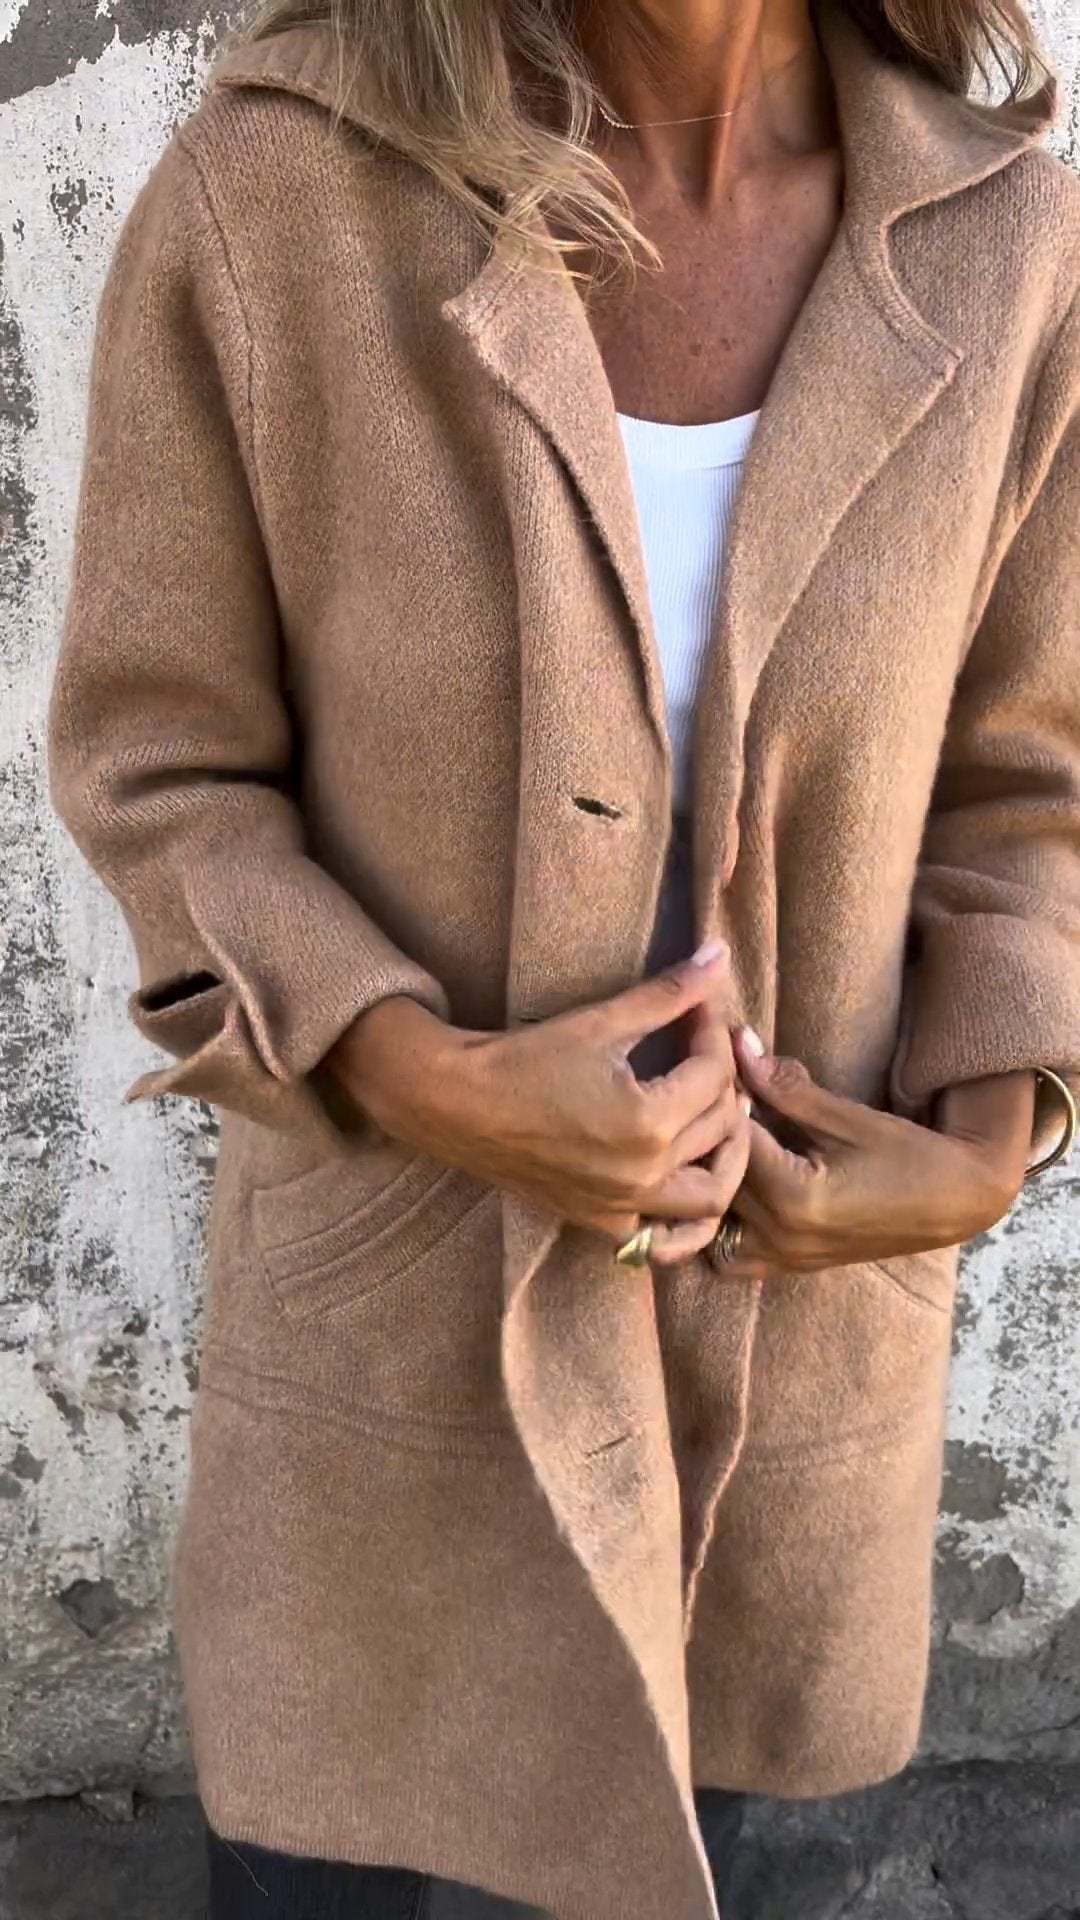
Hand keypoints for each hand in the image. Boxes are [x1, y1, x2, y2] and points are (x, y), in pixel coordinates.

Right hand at [325, 945, 749, 1258]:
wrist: (457, 1105)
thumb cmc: (525, 1059)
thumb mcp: (602, 1021)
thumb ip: (669, 993)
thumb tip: (720, 954)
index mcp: (648, 1122)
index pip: (715, 1073)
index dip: (714, 1031)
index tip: (699, 1008)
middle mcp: (644, 1174)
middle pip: (721, 1126)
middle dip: (723, 1080)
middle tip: (705, 1050)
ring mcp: (624, 1206)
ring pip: (711, 1193)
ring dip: (724, 1154)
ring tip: (712, 1114)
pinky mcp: (602, 1222)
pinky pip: (668, 1235)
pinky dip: (687, 1211)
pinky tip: (683, 1173)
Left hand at [721, 1029, 1034, 1273]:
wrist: (952, 1202)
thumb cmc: (907, 1154)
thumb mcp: (847, 1117)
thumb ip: (786, 1087)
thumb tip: (739, 1042)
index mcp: (795, 1198)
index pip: (731, 1143)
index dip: (721, 1104)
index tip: (719, 1075)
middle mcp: (781, 1237)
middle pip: (717, 1182)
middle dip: (710, 1140)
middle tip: (713, 1105)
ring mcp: (784, 1259)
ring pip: (714, 1221)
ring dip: (710, 1183)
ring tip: (718, 1147)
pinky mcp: (788, 1266)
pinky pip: (730, 1254)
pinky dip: (720, 1225)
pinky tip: (729, 1189)